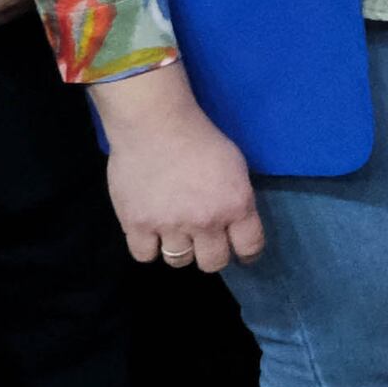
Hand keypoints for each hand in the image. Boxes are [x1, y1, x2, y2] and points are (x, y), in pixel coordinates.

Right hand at [90, 68, 264, 271]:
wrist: (154, 123)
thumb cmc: (199, 137)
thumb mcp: (235, 166)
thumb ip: (237, 199)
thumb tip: (235, 223)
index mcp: (236, 205)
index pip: (250, 248)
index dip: (246, 254)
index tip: (240, 253)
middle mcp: (206, 221)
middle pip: (213, 263)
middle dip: (210, 254)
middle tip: (203, 242)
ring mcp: (170, 225)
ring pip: (179, 261)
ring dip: (179, 250)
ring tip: (173, 232)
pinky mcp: (137, 224)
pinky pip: (144, 255)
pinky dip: (148, 247)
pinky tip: (149, 232)